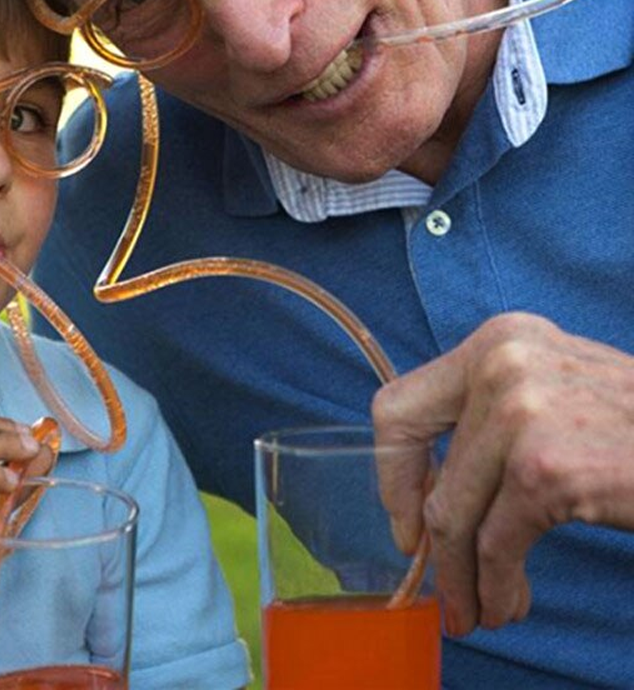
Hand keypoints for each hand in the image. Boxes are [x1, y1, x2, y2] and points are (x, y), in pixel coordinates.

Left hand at [372, 312, 633, 636]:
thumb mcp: (555, 390)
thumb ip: (491, 416)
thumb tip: (429, 485)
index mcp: (497, 340)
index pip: (400, 402)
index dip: (392, 468)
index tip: (406, 514)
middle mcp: (500, 363)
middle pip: (413, 456)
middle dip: (417, 524)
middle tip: (436, 575)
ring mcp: (521, 412)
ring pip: (451, 512)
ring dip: (461, 573)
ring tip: (479, 606)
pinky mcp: (546, 469)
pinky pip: (493, 545)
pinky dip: (493, 586)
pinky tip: (507, 605)